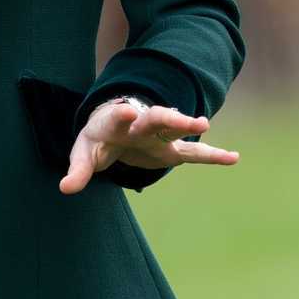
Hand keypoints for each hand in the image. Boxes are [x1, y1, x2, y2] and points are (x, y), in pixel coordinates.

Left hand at [59, 95, 239, 194]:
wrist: (113, 128)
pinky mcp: (171, 150)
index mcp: (115, 122)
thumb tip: (65, 188)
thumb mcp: (83, 154)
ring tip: (203, 126)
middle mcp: (140, 124)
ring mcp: (158, 135)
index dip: (122, 113)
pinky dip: (213, 156)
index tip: (128, 110)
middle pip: (155, 118)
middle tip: (180, 118)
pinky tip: (233, 158)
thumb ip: (77, 171)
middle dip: (168, 118)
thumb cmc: (97, 140)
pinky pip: (194, 154)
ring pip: (176, 129)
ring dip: (188, 127)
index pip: (118, 116)